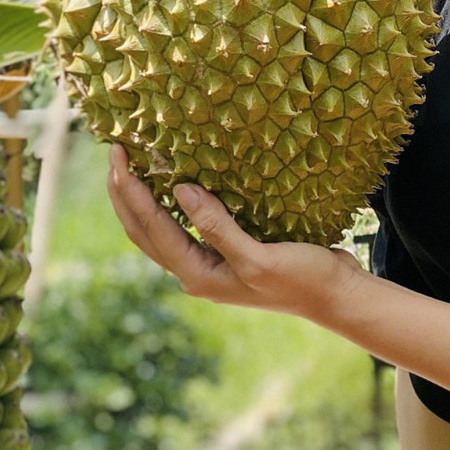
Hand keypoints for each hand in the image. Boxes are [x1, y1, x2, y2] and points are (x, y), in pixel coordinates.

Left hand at [105, 145, 362, 320]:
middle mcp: (196, 272)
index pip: (152, 227)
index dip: (131, 191)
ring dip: (141, 199)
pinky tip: (172, 184)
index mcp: (198, 275)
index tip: (119, 156)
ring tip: (131, 166)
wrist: (334, 295)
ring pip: (160, 229)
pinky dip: (170, 205)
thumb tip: (179, 190)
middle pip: (145, 230)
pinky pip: (185, 226)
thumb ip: (217, 226)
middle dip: (125, 193)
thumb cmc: (302, 279)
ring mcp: (209, 264)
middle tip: (114, 153)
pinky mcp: (226, 253)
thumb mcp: (258, 257)